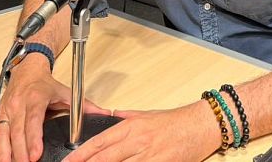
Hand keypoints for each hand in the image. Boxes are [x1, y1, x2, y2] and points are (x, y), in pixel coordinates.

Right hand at [0, 58, 109, 161]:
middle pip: (16, 132)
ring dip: (3, 153)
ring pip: (1, 134)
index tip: (35, 154)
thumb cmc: (44, 83)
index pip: (33, 121)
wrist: (27, 69)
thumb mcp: (66, 92)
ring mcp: (5, 110)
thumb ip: (83, 105)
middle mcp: (17, 104)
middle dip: (19, 152)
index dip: (33, 138)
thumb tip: (102, 113)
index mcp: (35, 98)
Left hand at [63, 102, 220, 161]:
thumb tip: (110, 117)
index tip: (69, 161)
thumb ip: (126, 117)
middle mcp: (138, 141)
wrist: (202, 124)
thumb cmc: (178, 120)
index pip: (99, 142)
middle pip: (105, 158)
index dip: (81, 154)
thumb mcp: (147, 114)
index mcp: (131, 126)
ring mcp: (149, 155)